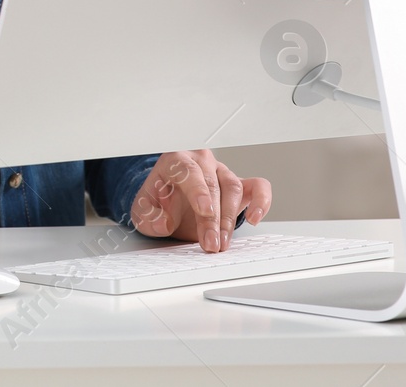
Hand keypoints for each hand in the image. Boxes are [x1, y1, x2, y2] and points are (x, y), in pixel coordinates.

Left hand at [130, 150, 271, 251]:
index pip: (188, 171)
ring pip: (233, 188)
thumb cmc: (158, 201)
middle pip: (212, 184)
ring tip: (222, 243)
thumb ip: (149, 216)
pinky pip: (258, 187)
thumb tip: (164, 223)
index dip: (198, 191)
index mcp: (175, 161)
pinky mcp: (239, 185)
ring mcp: (221, 172)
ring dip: (229, 219)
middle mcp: (201, 162)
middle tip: (211, 243)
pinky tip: (254, 218)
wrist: (168, 201)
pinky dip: (262, 201)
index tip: (204, 211)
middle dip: (213, 218)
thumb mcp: (143, 209)